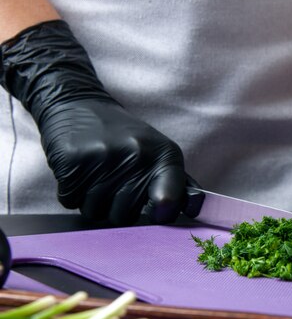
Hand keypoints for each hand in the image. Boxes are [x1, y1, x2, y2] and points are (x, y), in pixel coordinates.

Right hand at [40, 98, 186, 223]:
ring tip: (96, 176)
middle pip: (124, 215)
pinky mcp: (73, 160)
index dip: (160, 213)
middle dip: (116, 208)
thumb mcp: (157, 152)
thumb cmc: (123, 136)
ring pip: (95, 211)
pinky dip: (71, 194)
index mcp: (164, 155)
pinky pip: (70, 201)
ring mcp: (104, 157)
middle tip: (114, 183)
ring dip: (92, 202)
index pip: (168, 201)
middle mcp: (136, 155)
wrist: (78, 103)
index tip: (154, 210)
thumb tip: (194, 208)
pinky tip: (79, 173)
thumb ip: (177, 182)